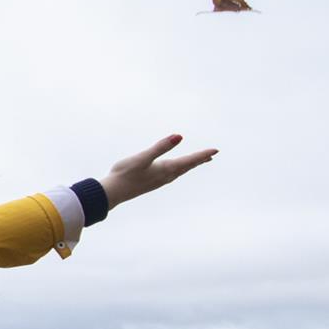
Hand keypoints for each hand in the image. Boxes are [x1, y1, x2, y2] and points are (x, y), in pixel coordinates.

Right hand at [99, 134, 216, 209]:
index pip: (189, 161)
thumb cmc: (125, 173)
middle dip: (198, 160)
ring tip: (196, 162)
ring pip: (179, 172)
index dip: (202, 154)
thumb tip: (180, 136)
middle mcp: (165, 176)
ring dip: (189, 166)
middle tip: (211, 156)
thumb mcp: (143, 157)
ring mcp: (158, 181)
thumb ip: (161, 146)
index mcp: (166, 169)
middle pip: (186, 167)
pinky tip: (173, 170)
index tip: (215, 151)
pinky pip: (170, 175)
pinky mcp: (151, 183)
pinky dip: (178, 170)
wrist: (112, 192)